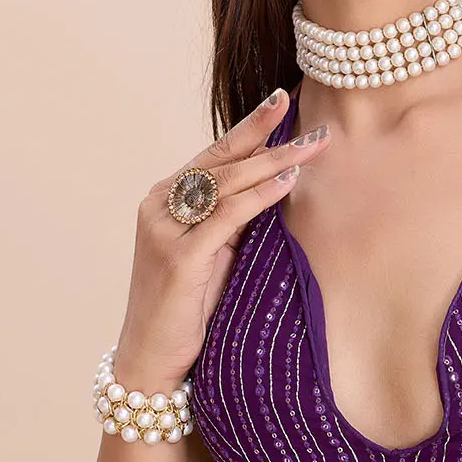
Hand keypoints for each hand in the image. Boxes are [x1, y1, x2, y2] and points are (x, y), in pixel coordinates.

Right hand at [112, 86, 330, 386]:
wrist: (151, 359)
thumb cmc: (187, 309)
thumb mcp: (214, 254)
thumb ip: (233, 221)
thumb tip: (276, 187)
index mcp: (165, 199)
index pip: (214, 154)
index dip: (250, 128)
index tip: (282, 102)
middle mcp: (159, 205)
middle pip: (221, 159)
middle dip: (267, 136)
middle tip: (309, 120)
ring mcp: (166, 230)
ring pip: (224, 182)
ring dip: (272, 162)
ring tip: (310, 148)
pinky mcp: (179, 258)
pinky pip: (226, 217)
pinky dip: (258, 198)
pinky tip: (285, 184)